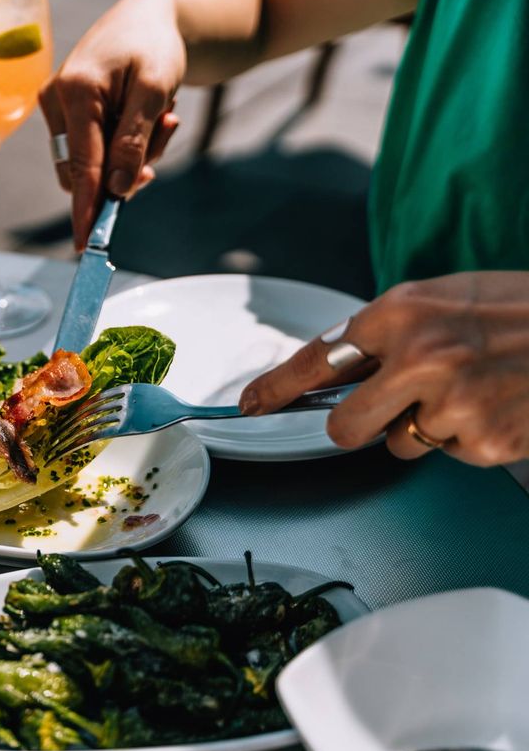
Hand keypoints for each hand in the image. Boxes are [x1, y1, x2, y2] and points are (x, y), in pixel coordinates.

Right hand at [39, 0, 185, 248]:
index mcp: (76, 92)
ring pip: (92, 165)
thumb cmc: (154, 46)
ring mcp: (58, 109)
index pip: (81, 165)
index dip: (86, 207)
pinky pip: (94, 152)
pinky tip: (145, 117)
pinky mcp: (67, 115)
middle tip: (164, 132)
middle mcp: (56, 102)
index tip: (85, 243)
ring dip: (132, 155)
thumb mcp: (155, 91)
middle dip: (128, 168)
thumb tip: (119, 190)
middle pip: (85, 171)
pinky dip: (124, 145)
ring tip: (160, 115)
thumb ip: (134, 141)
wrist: (148, 18)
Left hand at [239, 272, 528, 466]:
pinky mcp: (484, 440)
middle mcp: (418, 359)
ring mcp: (452, 404)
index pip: (317, 360)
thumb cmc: (518, 308)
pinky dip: (469, 436)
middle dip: (361, 425)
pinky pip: (450, 453)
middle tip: (394, 406)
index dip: (275, 388)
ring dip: (426, 427)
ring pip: (401, 444)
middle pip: (346, 428)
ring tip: (473, 390)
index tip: (248, 406)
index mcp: (400, 314)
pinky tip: (498, 405)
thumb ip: (389, 329)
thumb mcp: (444, 297)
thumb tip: (339, 364)